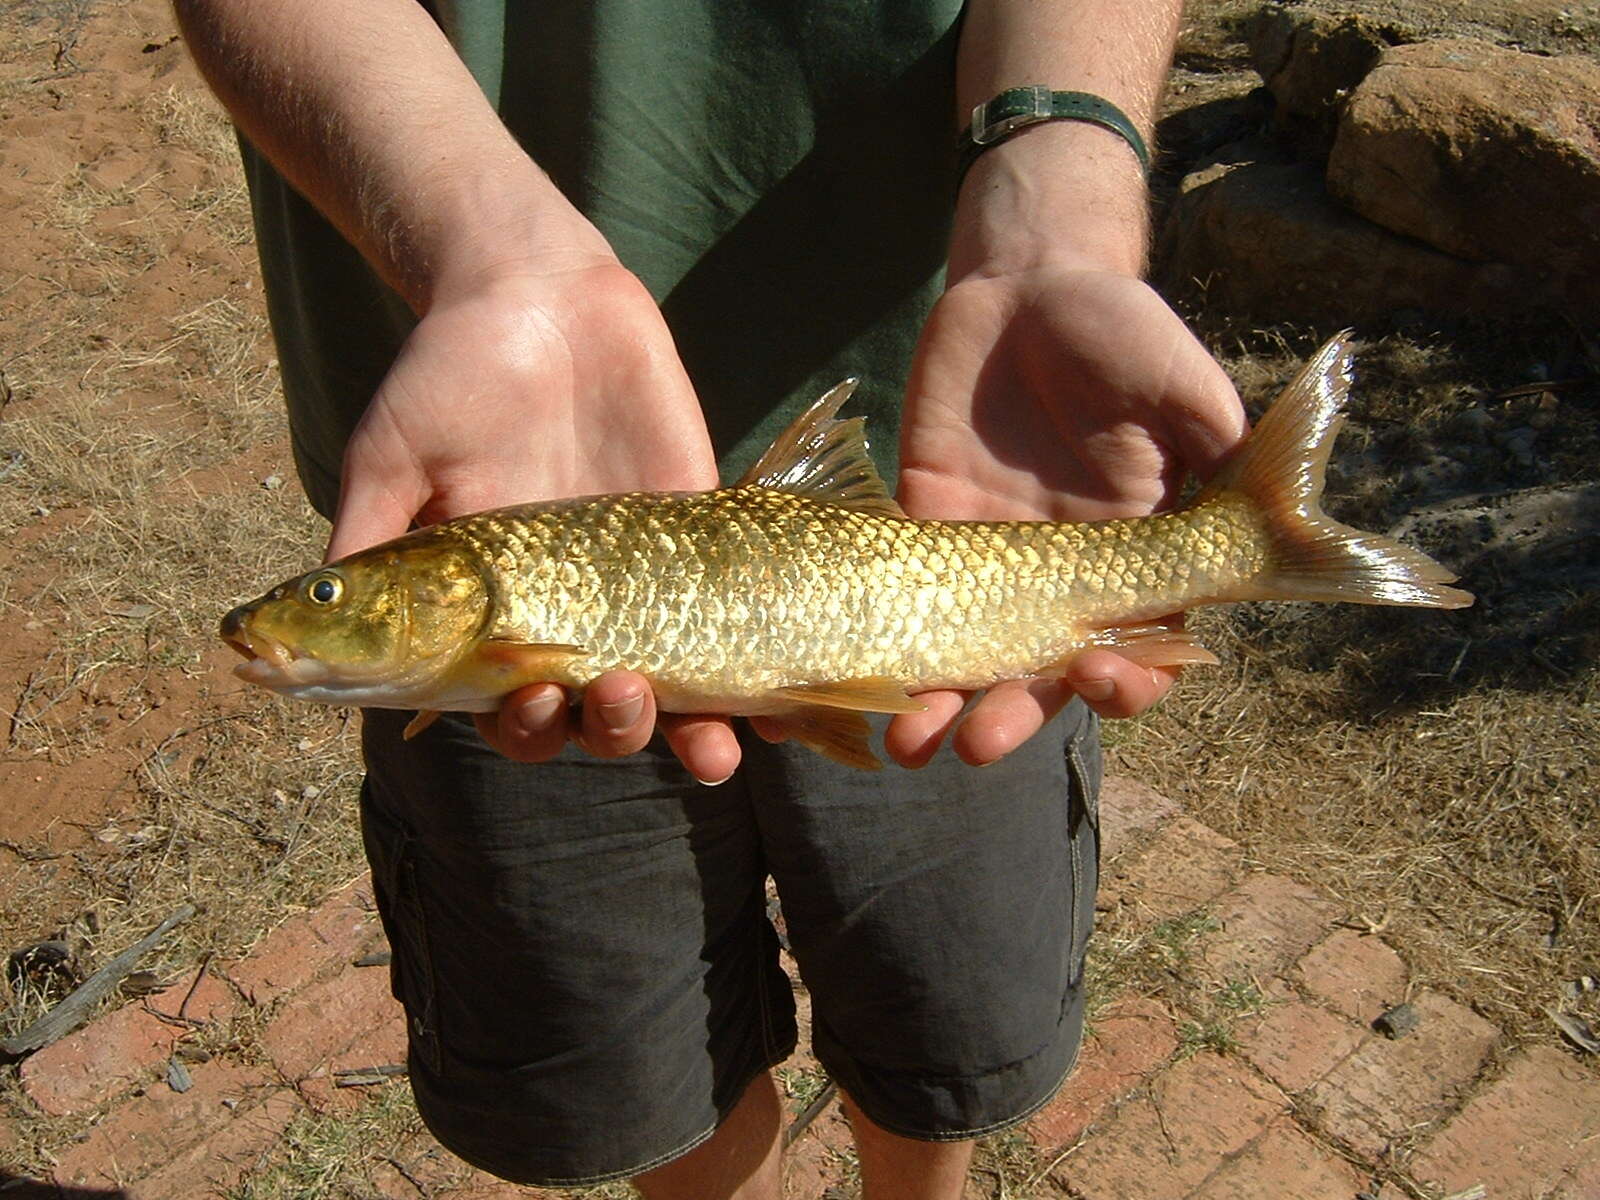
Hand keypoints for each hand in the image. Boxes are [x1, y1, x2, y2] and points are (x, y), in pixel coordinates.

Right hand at [328, 259, 742, 783]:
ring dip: (684, 732)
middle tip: (614, 696)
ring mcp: (637, 582)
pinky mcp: (697, 538)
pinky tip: (781, 717)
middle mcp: (564, 612)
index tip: (529, 704)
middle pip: (588, 712)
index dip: (518, 726)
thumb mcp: (389, 457)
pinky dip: (760, 681)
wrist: (535, 289)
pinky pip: (734, 621)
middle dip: (605, 728)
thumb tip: (293, 654)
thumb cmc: (448, 374)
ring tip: (710, 747)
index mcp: (486, 610)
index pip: (502, 704)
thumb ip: (366, 547)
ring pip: (664, 689)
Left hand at [886, 266, 1246, 767]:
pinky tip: (862, 680)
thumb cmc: (1120, 326)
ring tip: (913, 744)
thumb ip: (1216, 447)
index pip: (1141, 651)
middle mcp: (1060, 578)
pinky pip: (897, 600)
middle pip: (1042, 676)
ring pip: (966, 659)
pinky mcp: (921, 530)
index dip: (1127, 682)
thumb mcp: (1181, 381)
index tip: (1098, 676)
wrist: (1026, 282)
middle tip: (980, 743)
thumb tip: (1268, 516)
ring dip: (942, 707)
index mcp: (1133, 557)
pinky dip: (882, 646)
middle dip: (1013, 716)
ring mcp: (985, 561)